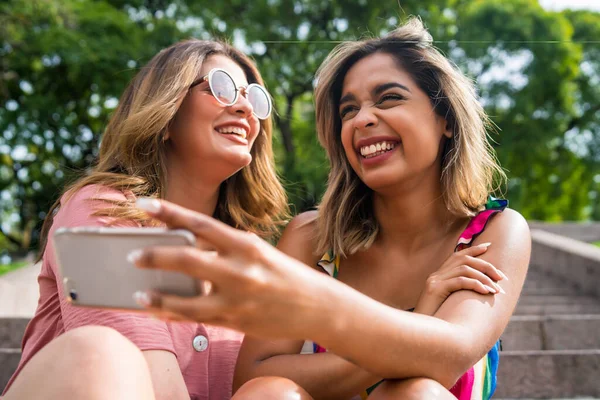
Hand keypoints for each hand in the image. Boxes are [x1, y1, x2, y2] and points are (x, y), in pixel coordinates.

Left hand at [130, 198, 335, 339]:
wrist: (319, 306)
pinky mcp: (235, 320)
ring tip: (137, 291)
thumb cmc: (286, 275)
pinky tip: (157, 310)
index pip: (200, 223)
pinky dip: (171, 313)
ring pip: (184, 295)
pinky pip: (194, 318)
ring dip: (156, 293)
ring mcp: (236, 297)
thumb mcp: (259, 253)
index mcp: (246, 244)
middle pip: (185, 257)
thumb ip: (226, 250)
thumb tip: (188, 248)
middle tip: (131, 255)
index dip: (169, 212)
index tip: (144, 204)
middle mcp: (240, 269)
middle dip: (153, 254)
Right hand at [413, 244, 507, 315]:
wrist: (421, 331)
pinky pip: (460, 281)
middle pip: (464, 260)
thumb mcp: (449, 302)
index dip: (474, 249)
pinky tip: (485, 291)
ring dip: (484, 278)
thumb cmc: (438, 320)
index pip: (458, 255)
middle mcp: (436, 274)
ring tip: (496, 290)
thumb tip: (482, 288)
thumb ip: (460, 292)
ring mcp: (434, 280)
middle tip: (502, 278)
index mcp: (439, 275)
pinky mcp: (435, 289)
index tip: (489, 246)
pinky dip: (475, 284)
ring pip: (464, 269)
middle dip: (486, 266)